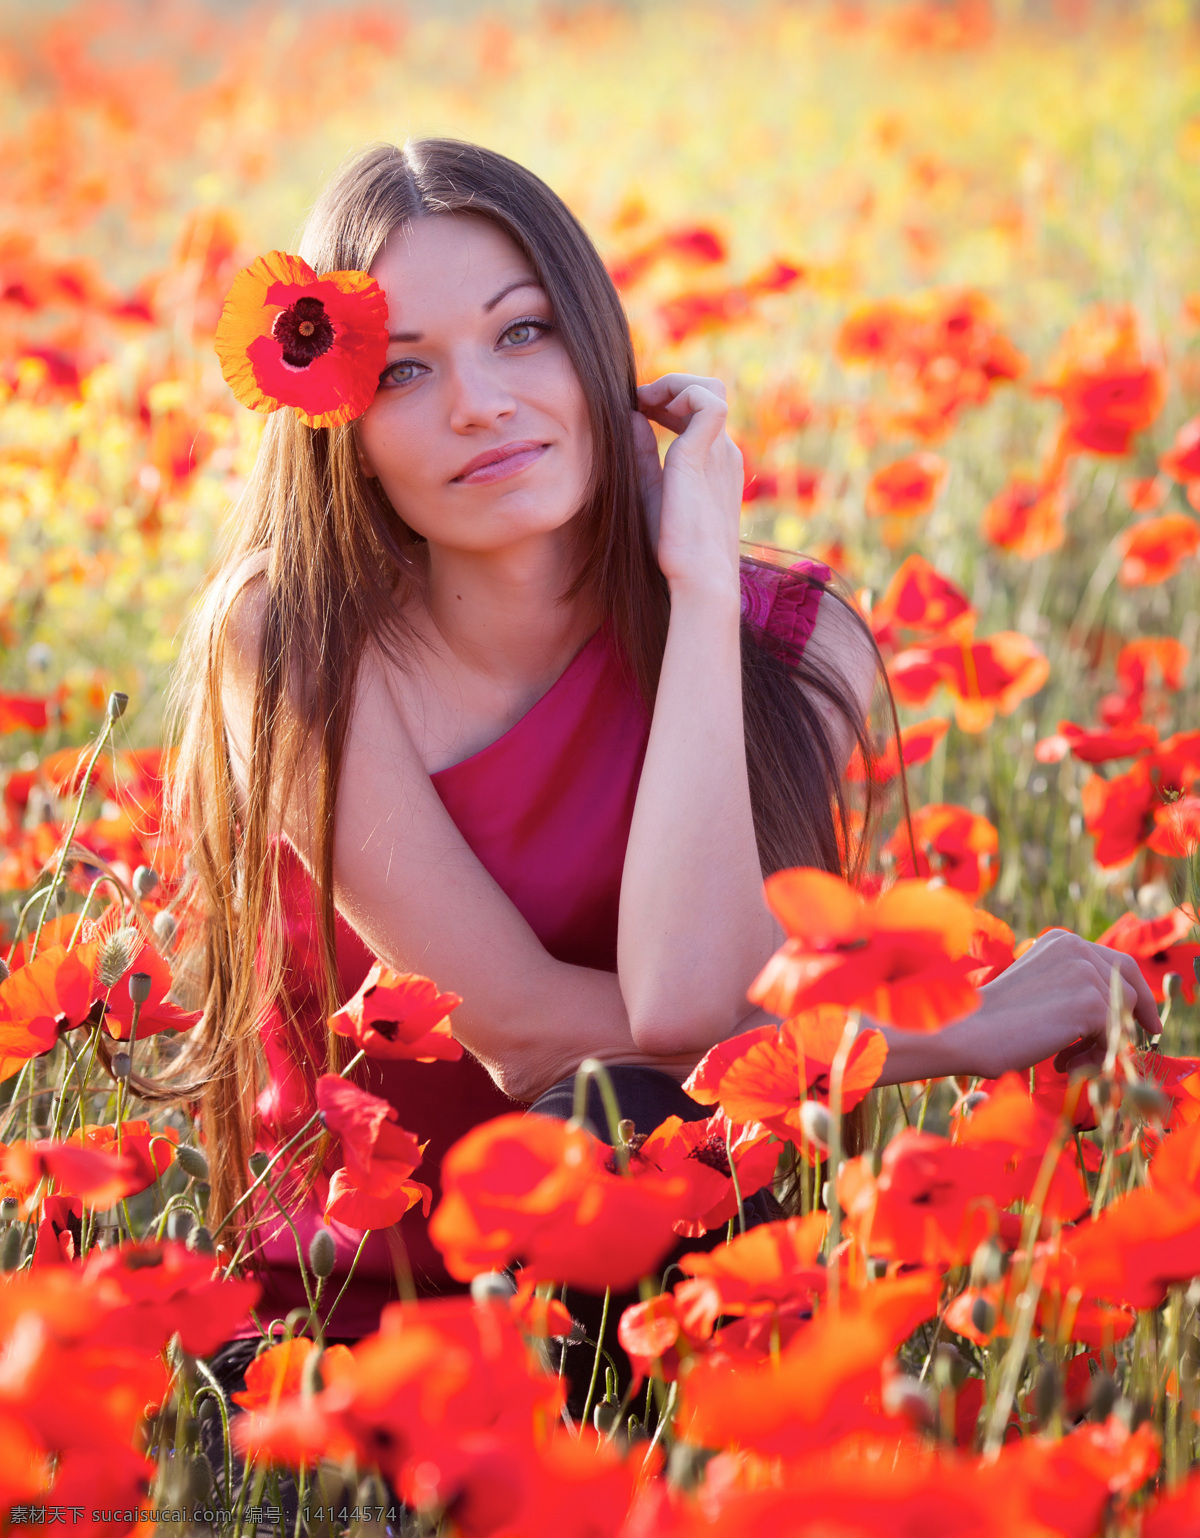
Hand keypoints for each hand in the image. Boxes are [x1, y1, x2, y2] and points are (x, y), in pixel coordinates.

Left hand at [634, 374, 742, 594]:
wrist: (698, 578)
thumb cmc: (674, 550)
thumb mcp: (650, 492)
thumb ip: (643, 456)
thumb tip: (628, 417)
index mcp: (715, 465)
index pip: (700, 414)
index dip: (668, 403)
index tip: (636, 411)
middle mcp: (724, 453)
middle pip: (709, 394)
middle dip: (671, 387)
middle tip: (637, 401)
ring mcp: (720, 451)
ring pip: (710, 389)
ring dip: (675, 384)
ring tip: (643, 400)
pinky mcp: (707, 454)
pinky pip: (706, 401)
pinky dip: (678, 393)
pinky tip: (648, 410)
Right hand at [966, 928, 1160, 1079]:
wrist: (967, 1031)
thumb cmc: (992, 1019)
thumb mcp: (1037, 988)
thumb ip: (1070, 987)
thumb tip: (1115, 1014)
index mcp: (1060, 940)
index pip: (1116, 963)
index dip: (1135, 992)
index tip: (1145, 1020)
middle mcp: (1076, 947)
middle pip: (1128, 985)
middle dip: (1134, 1016)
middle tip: (1137, 1041)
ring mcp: (1085, 973)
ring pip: (1122, 1016)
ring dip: (1101, 1044)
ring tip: (1068, 1061)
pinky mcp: (1091, 1003)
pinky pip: (1114, 1038)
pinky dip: (1094, 1057)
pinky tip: (1063, 1064)